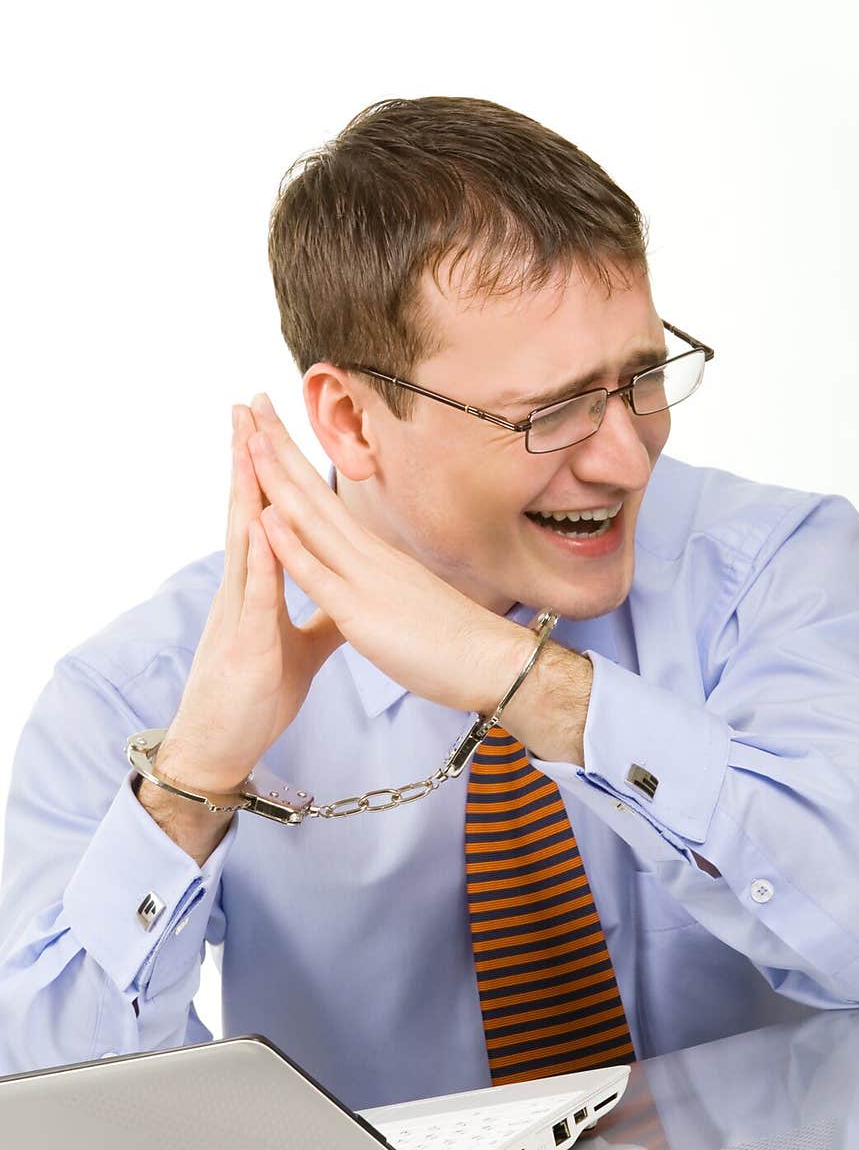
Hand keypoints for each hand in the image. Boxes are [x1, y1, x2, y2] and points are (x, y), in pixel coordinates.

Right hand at [156, 403, 343, 793]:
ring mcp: (239, 610)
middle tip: (248, 404)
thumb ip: (322, 616)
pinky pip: (252, 593)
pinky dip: (259, 557)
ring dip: (246, 490)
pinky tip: (262, 524)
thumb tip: (345, 597)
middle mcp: (244, 588)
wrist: (222, 744)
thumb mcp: (302, 649)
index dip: (271, 470)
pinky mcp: (244, 640)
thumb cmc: (257, 694)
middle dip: (249, 456)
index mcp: (260, 585)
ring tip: (248, 442)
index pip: (266, 515)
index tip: (272, 425)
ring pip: (242, 539)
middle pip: (248, 509)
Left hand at [246, 394, 532, 715]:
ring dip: (277, 480)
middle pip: (312, 492)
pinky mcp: (361, 612)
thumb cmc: (450, 639)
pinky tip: (265, 516)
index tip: (269, 428)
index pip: (323, 497)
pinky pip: (319, 574)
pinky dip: (291, 544)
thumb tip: (367, 569)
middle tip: (251, 403)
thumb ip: (380, 579)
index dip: (294, 462)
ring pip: (311, 521)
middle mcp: (367, 553)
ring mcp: (364, 578)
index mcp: (372, 553)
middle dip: (279, 448)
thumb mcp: (405, 597)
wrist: (489, 663)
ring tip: (250, 440)